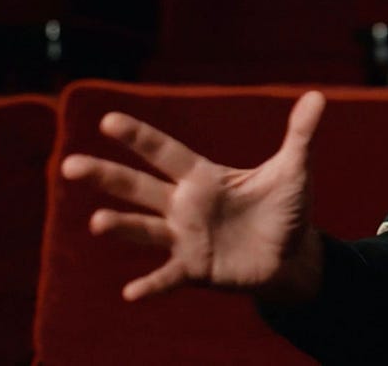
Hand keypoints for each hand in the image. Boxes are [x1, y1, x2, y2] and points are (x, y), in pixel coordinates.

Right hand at [60, 91, 326, 302]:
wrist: (292, 256)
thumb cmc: (284, 209)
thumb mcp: (294, 170)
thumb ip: (299, 134)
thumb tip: (318, 95)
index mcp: (203, 177)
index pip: (165, 152)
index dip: (139, 137)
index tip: (108, 120)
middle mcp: (184, 205)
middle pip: (139, 186)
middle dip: (106, 176)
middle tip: (69, 164)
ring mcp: (185, 238)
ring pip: (145, 229)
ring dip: (121, 226)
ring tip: (96, 222)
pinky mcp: (195, 268)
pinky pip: (168, 277)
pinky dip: (151, 285)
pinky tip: (130, 292)